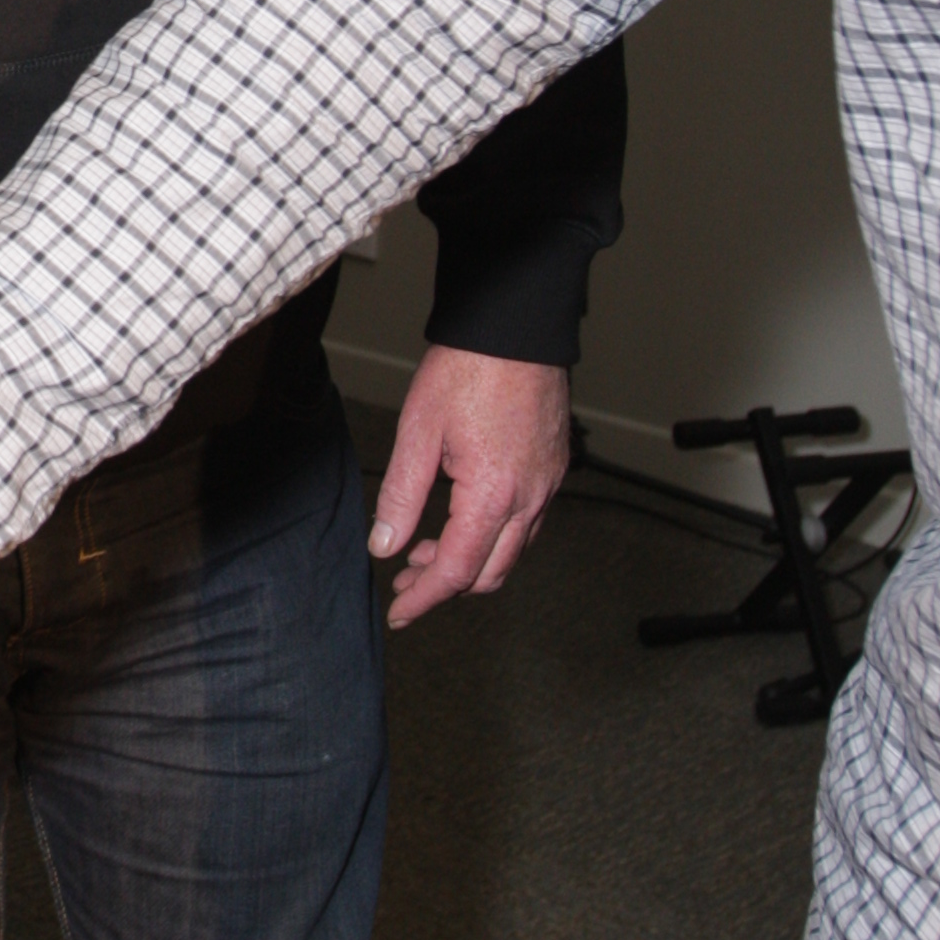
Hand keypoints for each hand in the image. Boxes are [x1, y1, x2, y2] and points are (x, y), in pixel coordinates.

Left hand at [367, 346, 571, 627]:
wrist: (515, 326)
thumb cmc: (467, 369)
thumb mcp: (418, 431)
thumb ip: (401, 495)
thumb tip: (384, 546)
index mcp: (493, 495)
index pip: (457, 571)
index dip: (425, 599)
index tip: (400, 613)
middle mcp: (530, 498)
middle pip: (491, 574)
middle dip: (446, 587)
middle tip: (406, 583)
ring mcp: (548, 485)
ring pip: (513, 552)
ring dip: (471, 563)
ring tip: (425, 550)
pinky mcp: (554, 469)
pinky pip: (528, 524)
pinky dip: (494, 537)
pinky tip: (463, 519)